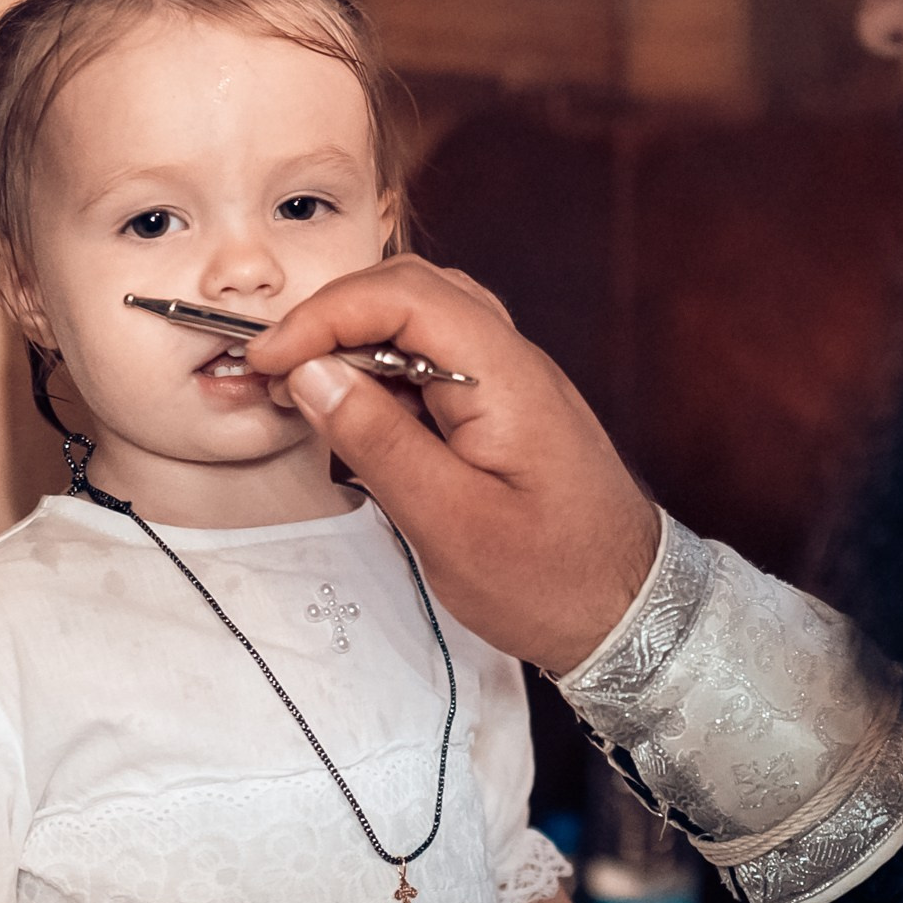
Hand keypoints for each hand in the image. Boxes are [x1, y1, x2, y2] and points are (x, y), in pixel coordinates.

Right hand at [247, 255, 657, 672]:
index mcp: (504, 375)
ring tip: (304, 391)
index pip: (403, 295)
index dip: (324, 315)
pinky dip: (383, 372)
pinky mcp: (504, 409)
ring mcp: (512, 381)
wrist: (631, 611)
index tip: (271, 360)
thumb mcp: (449, 523)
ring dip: (356, 340)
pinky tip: (353, 414)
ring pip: (422, 320)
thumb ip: (378, 441)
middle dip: (333, 317)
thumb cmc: (552, 580)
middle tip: (277, 371)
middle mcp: (513, 361)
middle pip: (411, 290)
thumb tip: (313, 373)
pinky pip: (436, 360)